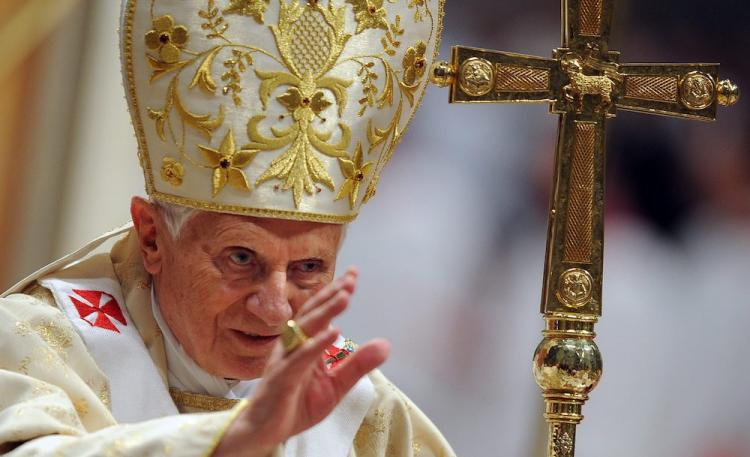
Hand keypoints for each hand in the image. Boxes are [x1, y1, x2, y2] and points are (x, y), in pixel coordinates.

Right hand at [213, 268, 389, 456]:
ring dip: (325, 312)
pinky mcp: (281, 379)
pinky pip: (298, 359)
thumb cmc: (296, 404)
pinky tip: (332, 333)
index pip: (321, 312)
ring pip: (304, 330)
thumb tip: (385, 345)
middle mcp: (293, 346)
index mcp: (305, 344)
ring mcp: (285, 361)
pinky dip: (315, 345)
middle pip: (312, 314)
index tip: (353, 274)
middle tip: (351, 280)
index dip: (335, 292)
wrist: (266, 432)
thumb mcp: (336, 384)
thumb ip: (358, 364)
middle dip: (332, 295)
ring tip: (345, 297)